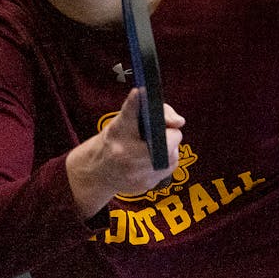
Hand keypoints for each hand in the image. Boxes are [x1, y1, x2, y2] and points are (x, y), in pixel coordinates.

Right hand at [67, 88, 184, 217]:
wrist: (98, 172)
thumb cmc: (116, 140)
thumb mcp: (124, 120)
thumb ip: (152, 111)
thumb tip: (180, 122)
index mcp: (119, 133)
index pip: (130, 113)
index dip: (135, 102)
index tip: (140, 91)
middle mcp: (125, 155)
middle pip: (169, 140)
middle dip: (169, 135)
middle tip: (161, 134)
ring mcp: (136, 174)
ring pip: (173, 156)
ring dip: (169, 149)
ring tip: (154, 147)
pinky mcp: (145, 186)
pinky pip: (168, 170)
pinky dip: (165, 163)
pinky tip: (152, 160)